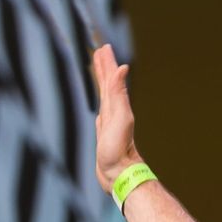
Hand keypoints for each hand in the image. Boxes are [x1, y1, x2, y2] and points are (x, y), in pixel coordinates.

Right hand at [93, 43, 141, 190]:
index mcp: (117, 105)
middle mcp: (114, 111)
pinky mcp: (104, 134)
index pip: (111, 79)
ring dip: (102, 82)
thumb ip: (119, 93)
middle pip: (108, 84)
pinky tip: (101, 104)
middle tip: (100, 51)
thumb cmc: (118, 149)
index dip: (107, 63)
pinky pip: (102, 112)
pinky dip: (100, 103)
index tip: (104, 48)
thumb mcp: (119, 117)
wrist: (118, 173)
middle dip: (104, 67)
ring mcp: (109, 122)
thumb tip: (122, 68)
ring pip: (105, 96)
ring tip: (98, 71)